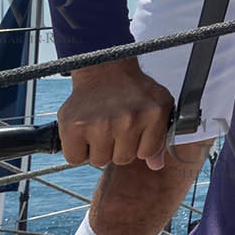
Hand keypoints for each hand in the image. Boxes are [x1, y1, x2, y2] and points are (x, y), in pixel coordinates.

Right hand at [57, 59, 174, 169]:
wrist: (104, 69)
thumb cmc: (132, 89)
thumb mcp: (158, 105)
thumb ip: (160, 137)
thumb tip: (156, 165)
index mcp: (153, 113)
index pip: (146, 154)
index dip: (138, 145)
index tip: (133, 130)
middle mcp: (128, 119)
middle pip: (122, 159)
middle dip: (118, 147)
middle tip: (114, 126)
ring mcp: (101, 123)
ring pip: (99, 161)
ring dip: (98, 149)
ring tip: (100, 127)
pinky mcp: (75, 127)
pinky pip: (75, 159)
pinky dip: (77, 151)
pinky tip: (84, 133)